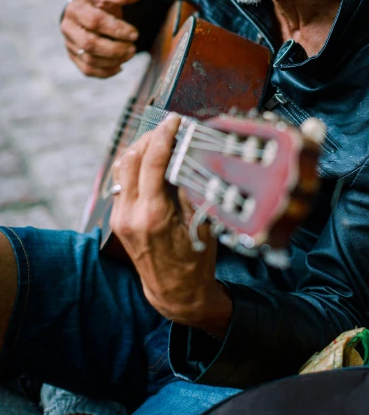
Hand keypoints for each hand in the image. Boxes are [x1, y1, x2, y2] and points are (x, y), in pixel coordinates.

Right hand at [60, 0, 149, 77]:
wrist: (87, 15)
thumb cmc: (101, 4)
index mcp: (76, 8)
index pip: (95, 21)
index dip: (116, 29)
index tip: (135, 34)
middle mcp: (68, 27)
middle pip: (89, 43)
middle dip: (114, 49)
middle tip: (133, 49)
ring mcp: (69, 44)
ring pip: (89, 59)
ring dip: (113, 60)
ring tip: (129, 54)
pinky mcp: (74, 58)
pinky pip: (88, 70)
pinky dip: (106, 72)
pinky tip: (120, 66)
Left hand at [110, 114, 231, 336]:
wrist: (175, 293)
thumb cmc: (195, 262)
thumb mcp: (202, 225)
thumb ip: (191, 190)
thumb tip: (188, 156)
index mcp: (153, 215)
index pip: (152, 161)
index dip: (164, 135)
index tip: (175, 121)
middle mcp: (131, 214)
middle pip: (132, 158)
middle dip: (151, 136)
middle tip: (170, 127)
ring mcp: (121, 217)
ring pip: (122, 167)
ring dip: (140, 148)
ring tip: (161, 139)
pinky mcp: (119, 218)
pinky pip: (123, 180)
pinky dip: (136, 164)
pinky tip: (152, 160)